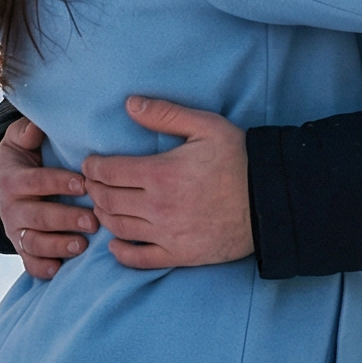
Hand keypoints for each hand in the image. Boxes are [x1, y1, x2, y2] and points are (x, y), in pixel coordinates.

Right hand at [0, 114, 94, 281]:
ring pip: (33, 243)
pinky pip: (30, 264)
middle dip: (65, 219)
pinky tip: (62, 269)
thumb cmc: (24, 157)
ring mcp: (16, 231)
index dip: (59, 183)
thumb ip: (28, 131)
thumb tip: (37, 125)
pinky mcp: (23, 248)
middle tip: (93, 221)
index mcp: (11, 179)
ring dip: (58, 246)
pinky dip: (44, 268)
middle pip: (36, 217)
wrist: (5, 182)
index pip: (36, 182)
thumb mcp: (20, 139)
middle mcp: (11, 208)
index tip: (85, 184)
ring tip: (82, 245)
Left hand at [83, 98, 254, 271]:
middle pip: (108, 200)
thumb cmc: (239, 159)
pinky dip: (121, 252)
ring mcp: (167, 234)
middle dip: (95, 190)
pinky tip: (115, 243)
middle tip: (93, 183)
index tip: (90, 164)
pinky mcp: (178, 254)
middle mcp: (158, 206)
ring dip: (104, 215)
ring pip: (118, 227)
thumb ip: (166, 114)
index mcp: (161, 173)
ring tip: (103, 205)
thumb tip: (130, 104)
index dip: (93, 167)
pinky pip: (139, 258)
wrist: (270, 200)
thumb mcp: (206, 126)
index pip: (109, 171)